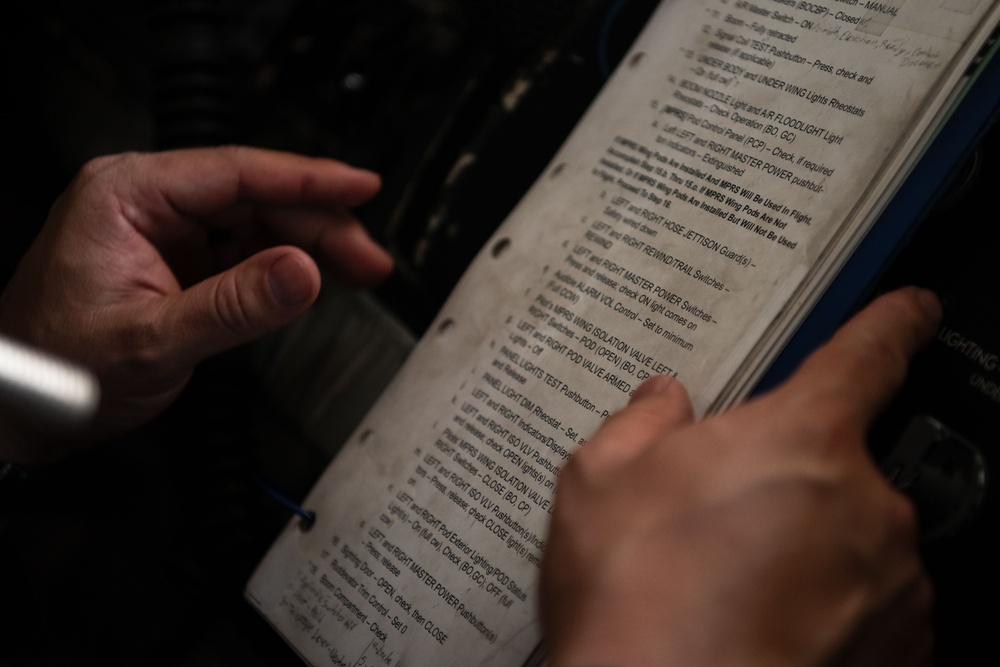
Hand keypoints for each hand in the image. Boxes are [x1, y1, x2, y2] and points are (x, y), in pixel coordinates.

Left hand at [0, 146, 391, 461]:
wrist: (24, 407)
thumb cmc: (58, 367)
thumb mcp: (153, 341)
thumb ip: (233, 307)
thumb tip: (303, 272)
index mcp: (126, 196)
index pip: (235, 172)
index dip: (308, 178)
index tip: (359, 186)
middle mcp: (147, 202)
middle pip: (256, 197)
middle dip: (320, 225)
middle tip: (368, 257)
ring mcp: (165, 230)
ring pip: (257, 222)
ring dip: (311, 246)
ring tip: (358, 270)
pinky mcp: (179, 258)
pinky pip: (244, 250)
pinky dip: (286, 266)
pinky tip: (318, 278)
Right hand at [541, 287, 940, 665]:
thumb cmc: (636, 603)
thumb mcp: (600, 482)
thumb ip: (641, 423)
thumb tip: (659, 403)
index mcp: (802, 437)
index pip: (868, 353)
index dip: (893, 323)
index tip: (912, 310)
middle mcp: (866, 504)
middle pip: (839, 465)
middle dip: (787, 481)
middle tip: (717, 522)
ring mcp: (890, 584)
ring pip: (852, 541)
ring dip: (806, 551)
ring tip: (726, 585)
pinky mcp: (899, 650)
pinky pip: (866, 608)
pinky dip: (825, 611)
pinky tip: (758, 627)